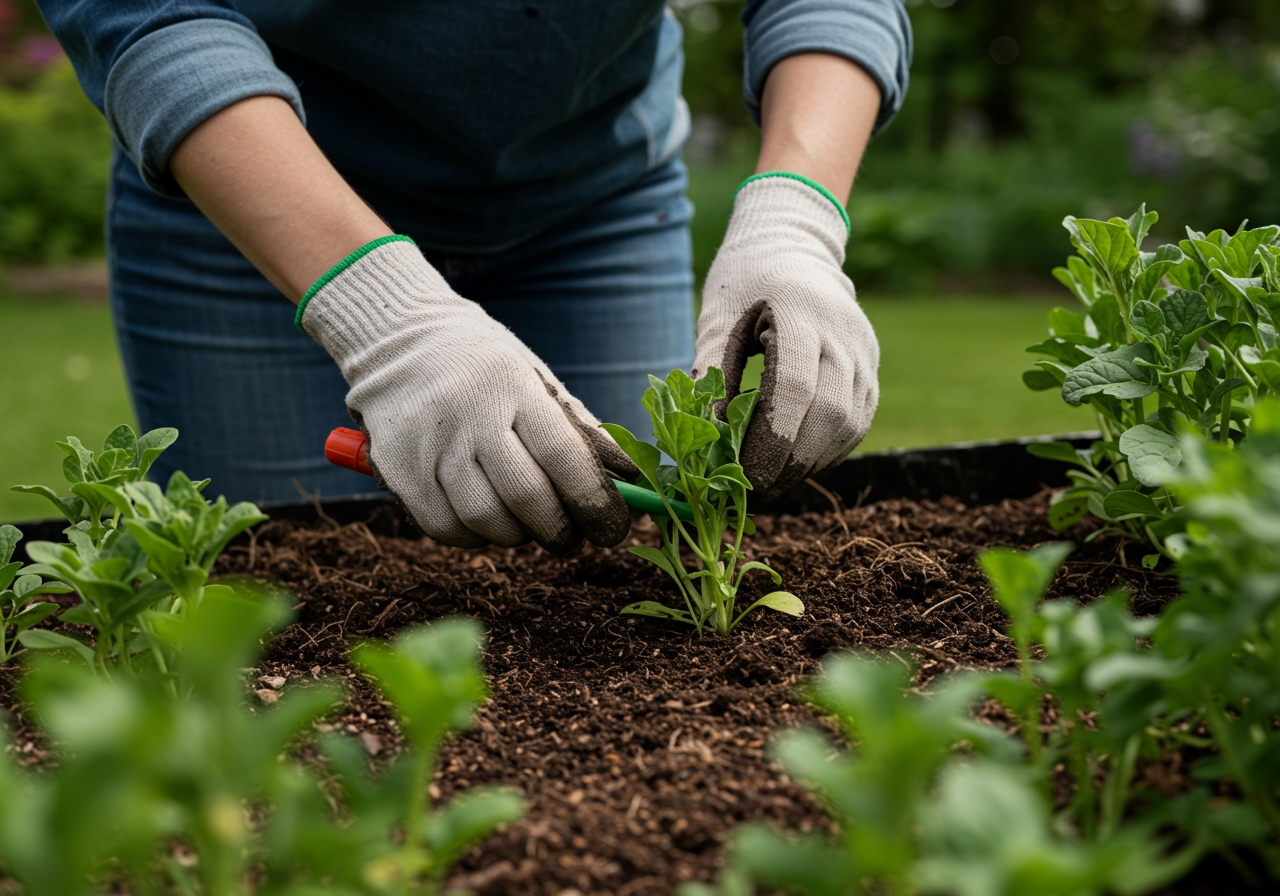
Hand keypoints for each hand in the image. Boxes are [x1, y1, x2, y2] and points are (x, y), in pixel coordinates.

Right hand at [300, 238, 636, 553]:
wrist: (398, 341)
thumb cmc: (487, 369)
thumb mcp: (538, 381)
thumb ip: (583, 433)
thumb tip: (633, 482)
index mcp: (511, 385)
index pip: (562, 455)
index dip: (595, 501)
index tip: (613, 527)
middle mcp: (467, 414)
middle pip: (525, 496)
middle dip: (560, 530)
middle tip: (572, 536)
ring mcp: (428, 445)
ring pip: (485, 520)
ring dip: (519, 535)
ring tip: (527, 521)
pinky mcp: (398, 471)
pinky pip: (447, 529)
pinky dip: (477, 535)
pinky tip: (486, 516)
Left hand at [693, 175, 878, 501]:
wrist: (794, 245)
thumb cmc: (745, 280)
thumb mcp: (717, 317)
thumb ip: (711, 373)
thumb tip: (706, 437)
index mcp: (799, 312)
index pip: (795, 388)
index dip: (772, 439)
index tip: (745, 474)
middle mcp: (842, 332)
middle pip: (828, 413)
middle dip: (791, 460)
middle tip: (754, 488)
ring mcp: (864, 351)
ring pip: (850, 424)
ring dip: (811, 462)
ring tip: (772, 480)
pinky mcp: (872, 367)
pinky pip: (859, 421)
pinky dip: (829, 450)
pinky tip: (797, 462)